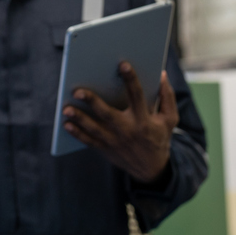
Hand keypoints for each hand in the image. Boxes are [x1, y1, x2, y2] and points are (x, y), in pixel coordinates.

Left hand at [62, 65, 178, 184]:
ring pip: (94, 129)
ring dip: (79, 118)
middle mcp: (128, 130)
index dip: (131, 79)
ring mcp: (115, 141)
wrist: (152, 170)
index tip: (123, 65)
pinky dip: (77, 133)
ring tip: (66, 108)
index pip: (137, 95)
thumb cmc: (159, 138)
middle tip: (77, 91)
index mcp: (144, 119)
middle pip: (107, 114)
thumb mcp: (169, 119)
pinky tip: (66, 124)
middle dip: (92, 102)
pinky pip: (89, 141)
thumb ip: (167, 96)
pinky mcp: (106, 150)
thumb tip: (161, 74)